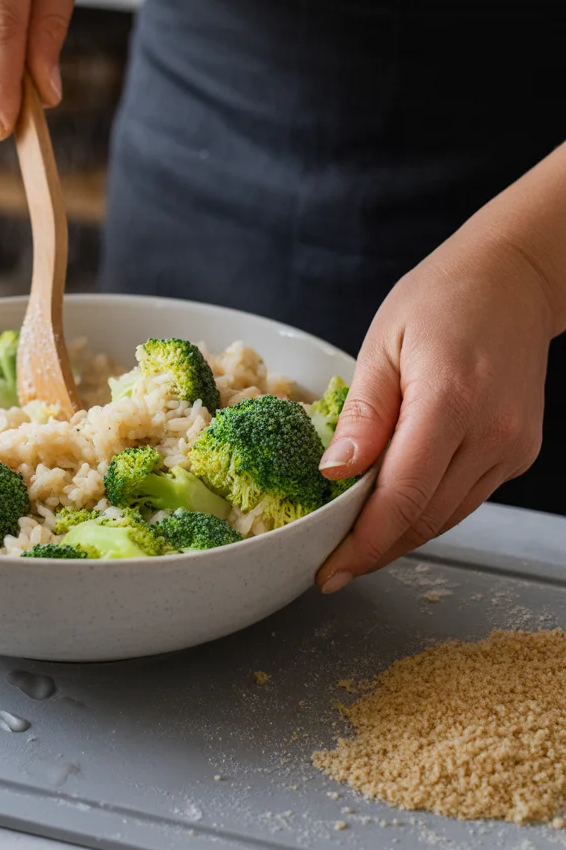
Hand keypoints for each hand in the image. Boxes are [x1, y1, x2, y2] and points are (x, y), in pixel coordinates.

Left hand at [315, 224, 555, 591]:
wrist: (513, 279)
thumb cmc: (442, 298)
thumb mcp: (384, 343)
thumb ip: (363, 413)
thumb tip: (334, 473)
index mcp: (450, 400)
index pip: (402, 496)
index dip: (363, 543)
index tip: (329, 570)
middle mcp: (492, 433)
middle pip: (425, 518)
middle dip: (375, 549)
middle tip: (331, 564)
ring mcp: (512, 446)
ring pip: (447, 516)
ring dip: (400, 536)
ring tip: (354, 543)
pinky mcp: (520, 451)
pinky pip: (466, 497)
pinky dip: (428, 510)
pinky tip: (395, 508)